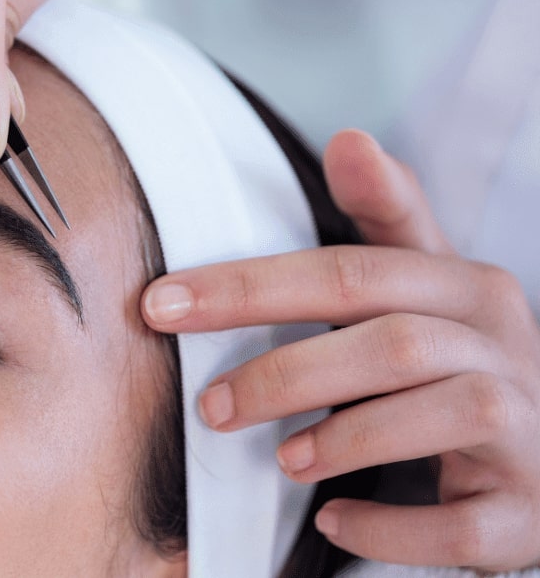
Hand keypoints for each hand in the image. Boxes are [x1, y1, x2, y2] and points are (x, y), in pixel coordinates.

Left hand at [141, 129, 539, 571]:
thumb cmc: (462, 361)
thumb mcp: (428, 286)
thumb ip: (385, 219)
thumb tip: (347, 137)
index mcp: (466, 287)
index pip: (348, 272)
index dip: (249, 286)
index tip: (160, 302)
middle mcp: (504, 347)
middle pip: (391, 341)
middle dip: (285, 371)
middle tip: (209, 403)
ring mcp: (527, 429)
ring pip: (444, 415)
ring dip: (345, 437)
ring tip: (281, 458)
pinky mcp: (527, 509)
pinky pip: (469, 525)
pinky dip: (394, 526)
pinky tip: (336, 522)